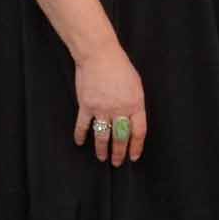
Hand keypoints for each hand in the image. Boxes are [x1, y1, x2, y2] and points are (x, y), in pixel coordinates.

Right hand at [73, 43, 146, 163]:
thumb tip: (133, 119)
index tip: (134, 157)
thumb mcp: (136, 85)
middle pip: (120, 137)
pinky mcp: (86, 105)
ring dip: (102, 149)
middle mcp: (120, 109)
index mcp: (136, 104)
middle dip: (119, 152)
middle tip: (117, 163)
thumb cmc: (120, 68)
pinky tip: (80, 143)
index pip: (138, 132)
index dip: (136, 146)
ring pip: (102, 135)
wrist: (99, 56)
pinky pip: (83, 125)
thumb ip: (135, 104)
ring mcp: (102, 108)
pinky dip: (81, 135)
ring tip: (102, 158)